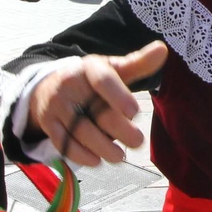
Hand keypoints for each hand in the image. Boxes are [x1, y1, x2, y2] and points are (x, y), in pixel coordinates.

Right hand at [25, 43, 167, 166]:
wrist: (48, 86)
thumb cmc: (90, 79)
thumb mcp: (112, 68)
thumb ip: (137, 63)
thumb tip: (162, 50)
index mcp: (89, 69)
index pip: (102, 80)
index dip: (118, 96)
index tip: (135, 112)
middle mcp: (70, 86)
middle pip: (94, 112)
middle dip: (118, 129)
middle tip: (138, 142)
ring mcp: (58, 106)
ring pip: (79, 130)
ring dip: (101, 147)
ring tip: (119, 156)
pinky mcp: (49, 125)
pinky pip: (63, 143)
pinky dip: (80, 155)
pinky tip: (96, 161)